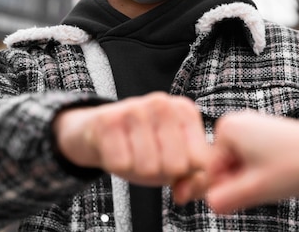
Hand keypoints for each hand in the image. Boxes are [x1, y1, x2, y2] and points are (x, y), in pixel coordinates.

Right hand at [53, 92, 208, 193]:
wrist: (98, 131)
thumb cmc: (145, 147)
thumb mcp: (176, 163)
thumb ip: (194, 182)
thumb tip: (182, 195)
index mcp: (186, 111)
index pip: (200, 160)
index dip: (184, 171)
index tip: (172, 160)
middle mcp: (163, 103)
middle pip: (176, 166)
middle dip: (161, 172)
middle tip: (149, 157)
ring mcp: (134, 107)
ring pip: (148, 167)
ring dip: (138, 170)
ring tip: (132, 153)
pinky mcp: (107, 120)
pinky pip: (120, 164)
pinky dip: (118, 166)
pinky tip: (115, 150)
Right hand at [204, 111, 298, 213]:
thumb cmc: (297, 166)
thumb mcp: (254, 189)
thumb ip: (223, 200)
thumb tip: (209, 202)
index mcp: (226, 128)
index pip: (210, 172)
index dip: (231, 188)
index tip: (254, 187)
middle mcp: (237, 121)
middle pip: (225, 167)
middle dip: (242, 182)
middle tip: (268, 182)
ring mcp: (253, 126)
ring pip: (240, 167)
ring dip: (254, 179)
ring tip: (278, 176)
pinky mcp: (268, 134)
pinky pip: (254, 161)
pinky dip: (265, 172)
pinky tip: (283, 172)